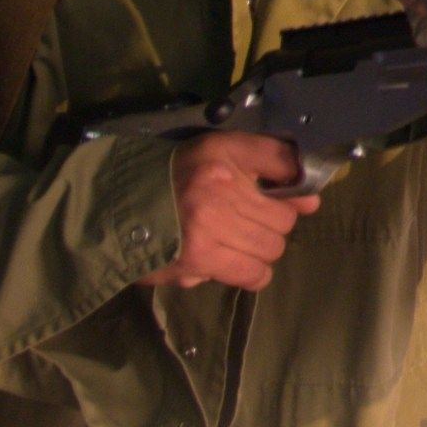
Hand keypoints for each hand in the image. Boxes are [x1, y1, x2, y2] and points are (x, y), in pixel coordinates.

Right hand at [138, 131, 320, 291]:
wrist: (114, 210)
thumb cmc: (171, 181)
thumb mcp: (214, 155)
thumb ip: (265, 166)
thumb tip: (311, 202)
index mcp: (221, 152)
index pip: (282, 160)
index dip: (294, 186)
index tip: (291, 198)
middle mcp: (219, 184)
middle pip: (283, 217)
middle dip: (271, 223)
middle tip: (247, 223)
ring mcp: (209, 224)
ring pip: (272, 246)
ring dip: (259, 249)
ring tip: (234, 243)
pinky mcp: (199, 258)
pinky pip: (252, 273)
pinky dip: (250, 273)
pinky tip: (234, 264)